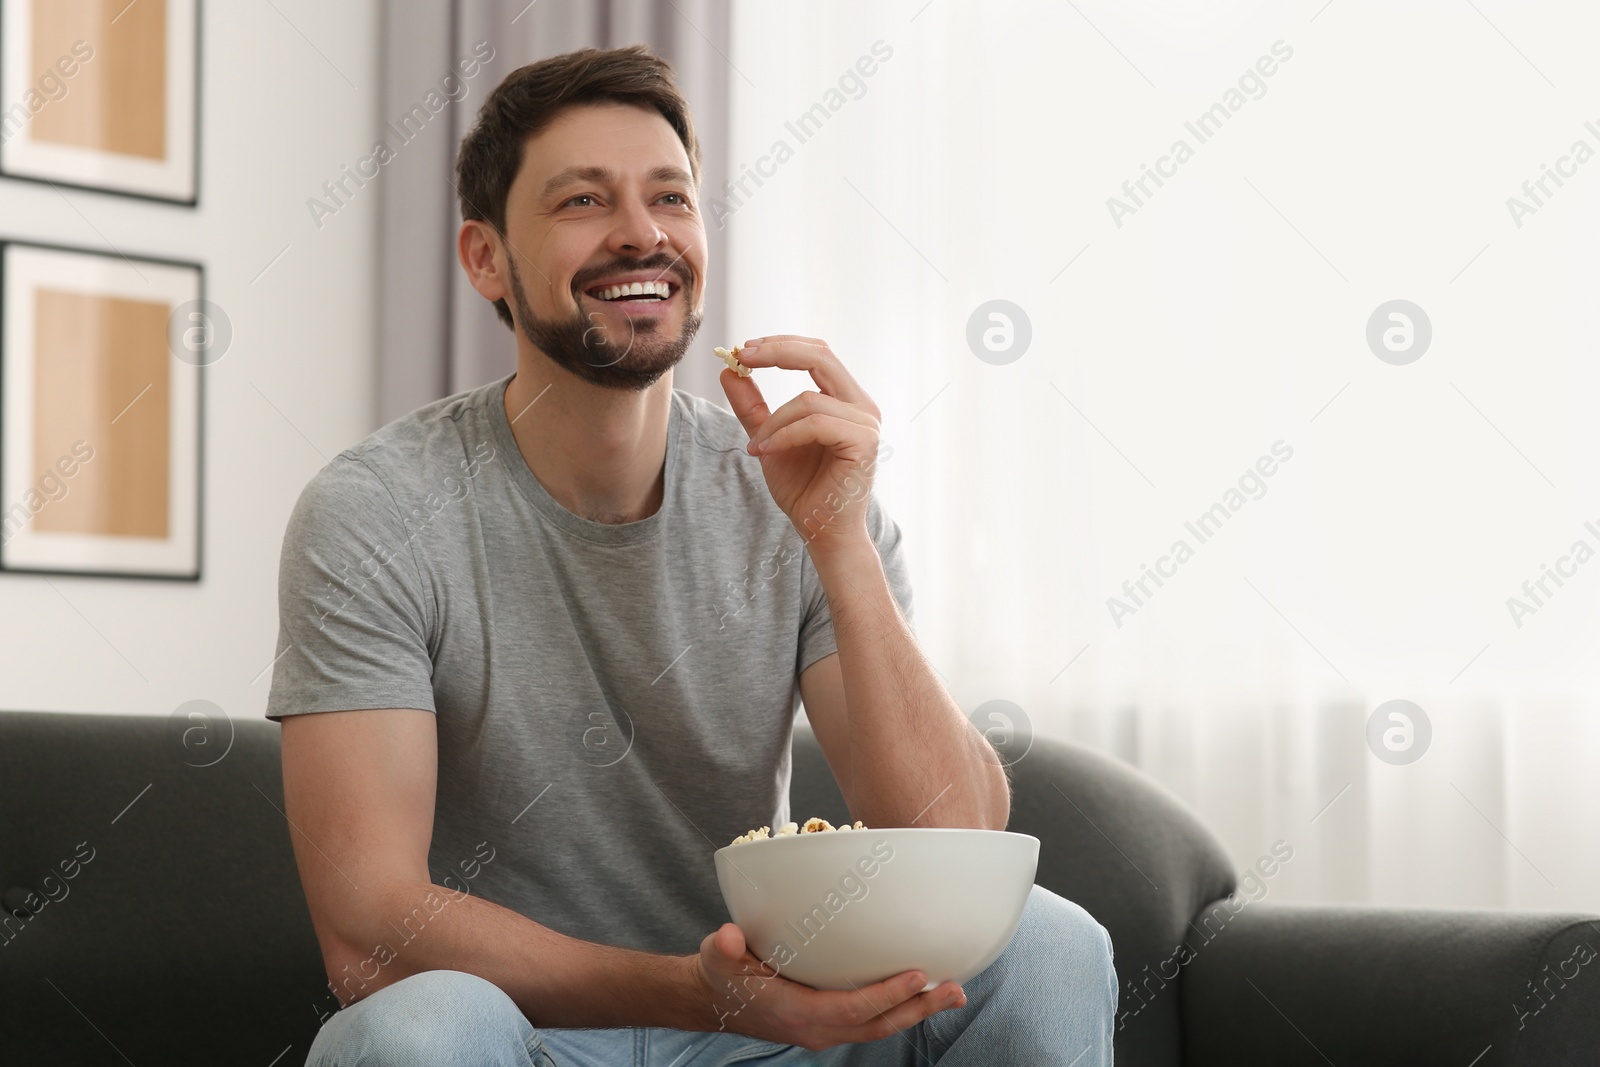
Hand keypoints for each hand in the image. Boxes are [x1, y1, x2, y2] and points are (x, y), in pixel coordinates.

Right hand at [692, 921, 965, 1050]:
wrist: (716, 999)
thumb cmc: (723, 973)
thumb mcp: (716, 956)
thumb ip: (722, 947)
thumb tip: (729, 937)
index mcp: (794, 1012)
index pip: (849, 1009)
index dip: (885, 996)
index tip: (917, 975)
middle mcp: (815, 1029)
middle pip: (876, 1025)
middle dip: (918, 1008)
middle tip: (955, 990)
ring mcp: (825, 1030)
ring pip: (879, 1027)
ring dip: (917, 1011)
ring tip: (953, 992)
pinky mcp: (831, 1024)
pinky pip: (872, 1022)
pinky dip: (901, 1008)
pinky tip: (923, 992)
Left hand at [720, 336, 883, 555]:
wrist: (821, 531)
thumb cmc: (803, 488)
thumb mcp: (769, 438)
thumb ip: (753, 406)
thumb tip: (729, 371)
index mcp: (844, 398)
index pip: (817, 353)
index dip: (781, 344)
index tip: (744, 348)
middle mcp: (861, 405)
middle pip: (822, 356)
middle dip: (778, 352)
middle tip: (743, 357)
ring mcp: (866, 424)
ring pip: (809, 400)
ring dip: (773, 422)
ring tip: (757, 447)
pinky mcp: (864, 444)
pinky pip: (815, 424)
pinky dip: (784, 436)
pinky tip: (765, 452)